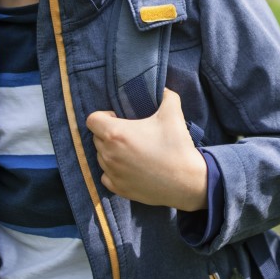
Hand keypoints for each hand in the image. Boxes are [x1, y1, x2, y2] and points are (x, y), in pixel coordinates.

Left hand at [85, 89, 207, 210]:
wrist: (187, 181)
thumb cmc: (177, 147)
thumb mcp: (173, 113)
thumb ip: (165, 95)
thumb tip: (161, 89)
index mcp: (116, 134)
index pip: (92, 120)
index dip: (104, 115)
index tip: (119, 118)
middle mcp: (108, 154)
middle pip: (96, 138)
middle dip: (108, 133)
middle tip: (129, 133)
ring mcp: (112, 173)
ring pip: (101, 157)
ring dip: (111, 151)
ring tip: (132, 150)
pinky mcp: (118, 189)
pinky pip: (106, 175)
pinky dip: (114, 170)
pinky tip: (131, 167)